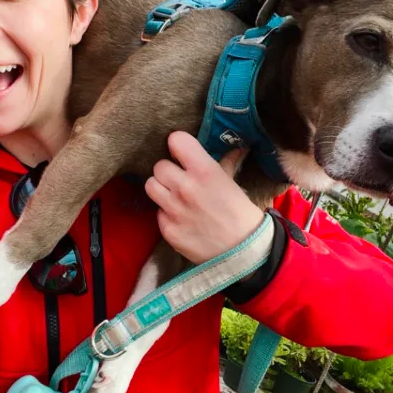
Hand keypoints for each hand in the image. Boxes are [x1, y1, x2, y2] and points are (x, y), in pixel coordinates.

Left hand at [145, 131, 264, 263]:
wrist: (242, 252)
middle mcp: (185, 187)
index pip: (176, 140)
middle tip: (179, 178)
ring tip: (173, 195)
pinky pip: (157, 212)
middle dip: (169, 170)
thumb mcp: (233, 183)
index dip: (178, 145)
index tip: (182, 153)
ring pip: (150, 185)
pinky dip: (166, 213)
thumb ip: (225, 163)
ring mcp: (173, 209)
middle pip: (159, 165)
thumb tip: (234, 147)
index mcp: (204, 171)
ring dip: (161, 188)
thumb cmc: (240, 214)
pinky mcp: (167, 229)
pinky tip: (180, 217)